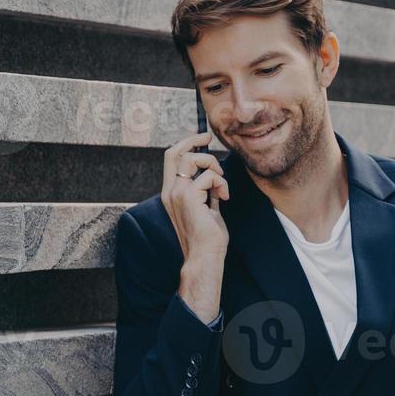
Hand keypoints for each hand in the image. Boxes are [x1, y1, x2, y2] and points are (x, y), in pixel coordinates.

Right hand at [160, 130, 229, 264]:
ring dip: (213, 165)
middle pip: (176, 152)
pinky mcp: (188, 197)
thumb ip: (205, 192)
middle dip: (194, 141)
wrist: (204, 256)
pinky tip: (224, 197)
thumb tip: (214, 176)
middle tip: (209, 139)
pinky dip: (221, 183)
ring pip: (192, 159)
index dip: (185, 143)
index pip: (170, 159)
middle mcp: (170, 191)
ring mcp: (177, 193)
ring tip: (221, 184)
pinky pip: (209, 176)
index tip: (201, 138)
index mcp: (171, 194)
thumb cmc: (207, 238)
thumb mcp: (205, 208)